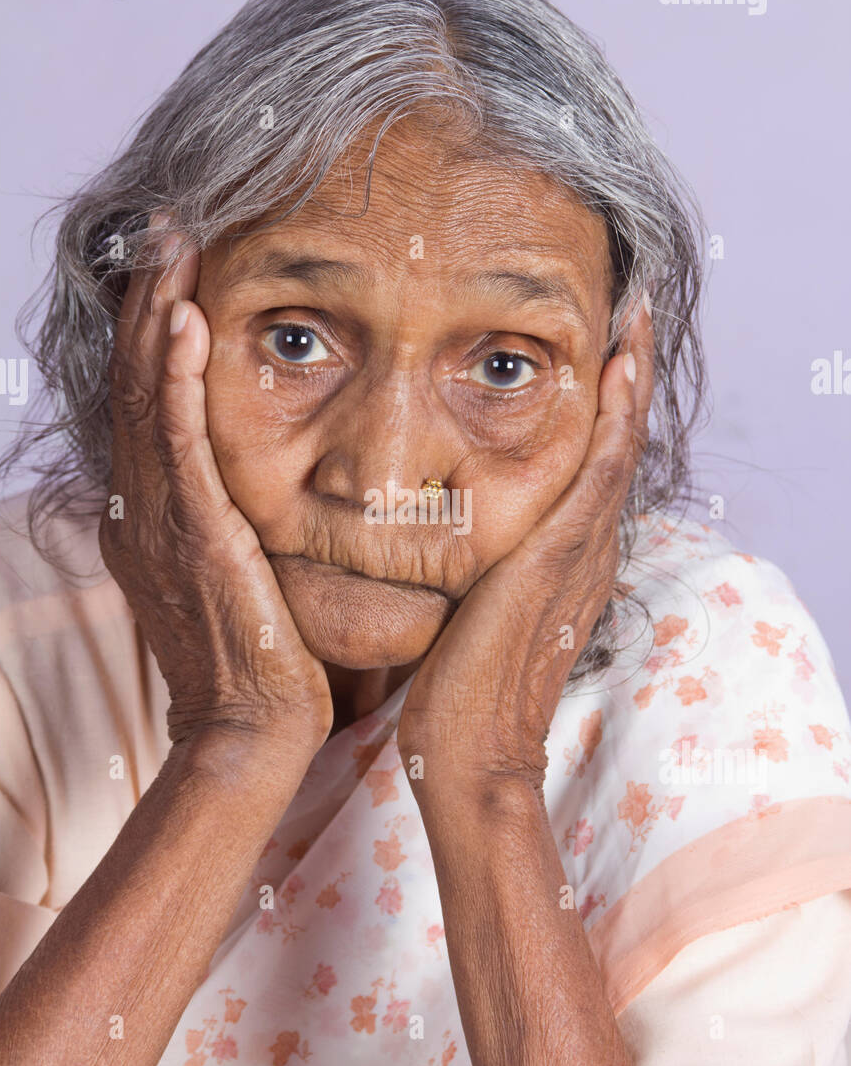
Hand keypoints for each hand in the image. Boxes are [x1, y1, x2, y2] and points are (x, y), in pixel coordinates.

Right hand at [100, 218, 332, 755]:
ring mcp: (156, 519)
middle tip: (167, 228)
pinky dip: (178, 378)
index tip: (178, 266)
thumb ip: (241, 518)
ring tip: (173, 245)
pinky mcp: (189, 534)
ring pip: (148, 397)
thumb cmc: (263, 659)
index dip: (158, 330)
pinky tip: (190, 323)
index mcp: (151, 513)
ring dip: (160, 315)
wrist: (251, 730)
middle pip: (137, 382)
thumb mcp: (242, 573)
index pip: (149, 401)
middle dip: (151, 299)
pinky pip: (177, 442)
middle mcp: (141, 507)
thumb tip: (273, 478)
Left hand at [398, 297, 652, 798]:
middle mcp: (586, 549)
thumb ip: (469, 572)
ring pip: (617, 444)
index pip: (589, 466)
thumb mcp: (468, 614)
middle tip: (622, 312)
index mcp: (564, 561)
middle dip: (622, 379)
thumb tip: (436, 541)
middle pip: (614, 444)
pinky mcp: (566, 554)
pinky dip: (616, 412)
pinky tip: (617, 362)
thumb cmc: (456, 692)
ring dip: (628, 378)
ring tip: (628, 316)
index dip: (598, 408)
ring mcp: (583, 551)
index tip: (592, 352)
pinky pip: (603, 467)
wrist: (471, 753)